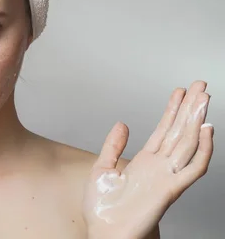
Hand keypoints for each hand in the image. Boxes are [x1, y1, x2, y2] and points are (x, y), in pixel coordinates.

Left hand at [83, 80, 214, 238]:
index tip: (179, 91)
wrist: (104, 234)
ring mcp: (167, 176)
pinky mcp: (170, 189)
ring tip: (204, 98)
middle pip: (179, 131)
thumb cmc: (103, 209)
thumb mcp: (102, 168)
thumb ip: (113, 146)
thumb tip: (122, 124)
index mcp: (144, 161)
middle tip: (200, 86)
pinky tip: (207, 131)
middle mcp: (159, 166)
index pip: (164, 129)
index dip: (172, 110)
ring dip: (197, 120)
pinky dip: (204, 151)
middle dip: (190, 107)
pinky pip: (193, 169)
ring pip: (188, 143)